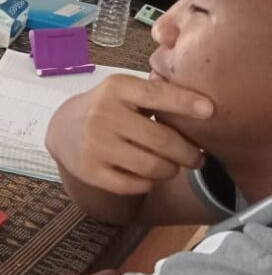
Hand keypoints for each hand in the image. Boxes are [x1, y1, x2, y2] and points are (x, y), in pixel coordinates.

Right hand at [46, 75, 213, 196]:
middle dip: (189, 153)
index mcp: (116, 88)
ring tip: (173, 166)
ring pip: (152, 167)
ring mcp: (95, 145)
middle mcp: (103, 115)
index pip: (156, 95)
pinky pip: (135, 185)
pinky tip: (150, 176)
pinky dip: (150, 183)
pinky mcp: (90, 171)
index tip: (210, 111)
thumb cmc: (108, 108)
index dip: (185, 103)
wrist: (64, 129)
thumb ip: (156, 94)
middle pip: (161, 140)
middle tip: (197, 157)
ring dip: (171, 170)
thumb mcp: (125, 91)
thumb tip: (205, 109)